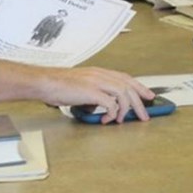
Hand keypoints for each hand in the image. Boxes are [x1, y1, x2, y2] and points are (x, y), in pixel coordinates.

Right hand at [41, 67, 155, 123]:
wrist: (44, 82)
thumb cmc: (58, 85)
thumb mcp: (81, 87)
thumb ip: (94, 94)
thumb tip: (101, 107)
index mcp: (99, 72)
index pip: (125, 78)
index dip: (139, 87)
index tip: (148, 95)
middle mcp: (101, 75)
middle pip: (128, 86)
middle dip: (139, 102)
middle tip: (144, 114)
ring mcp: (96, 82)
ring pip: (123, 93)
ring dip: (126, 109)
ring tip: (122, 120)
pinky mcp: (91, 91)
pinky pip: (110, 103)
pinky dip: (112, 113)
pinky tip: (106, 120)